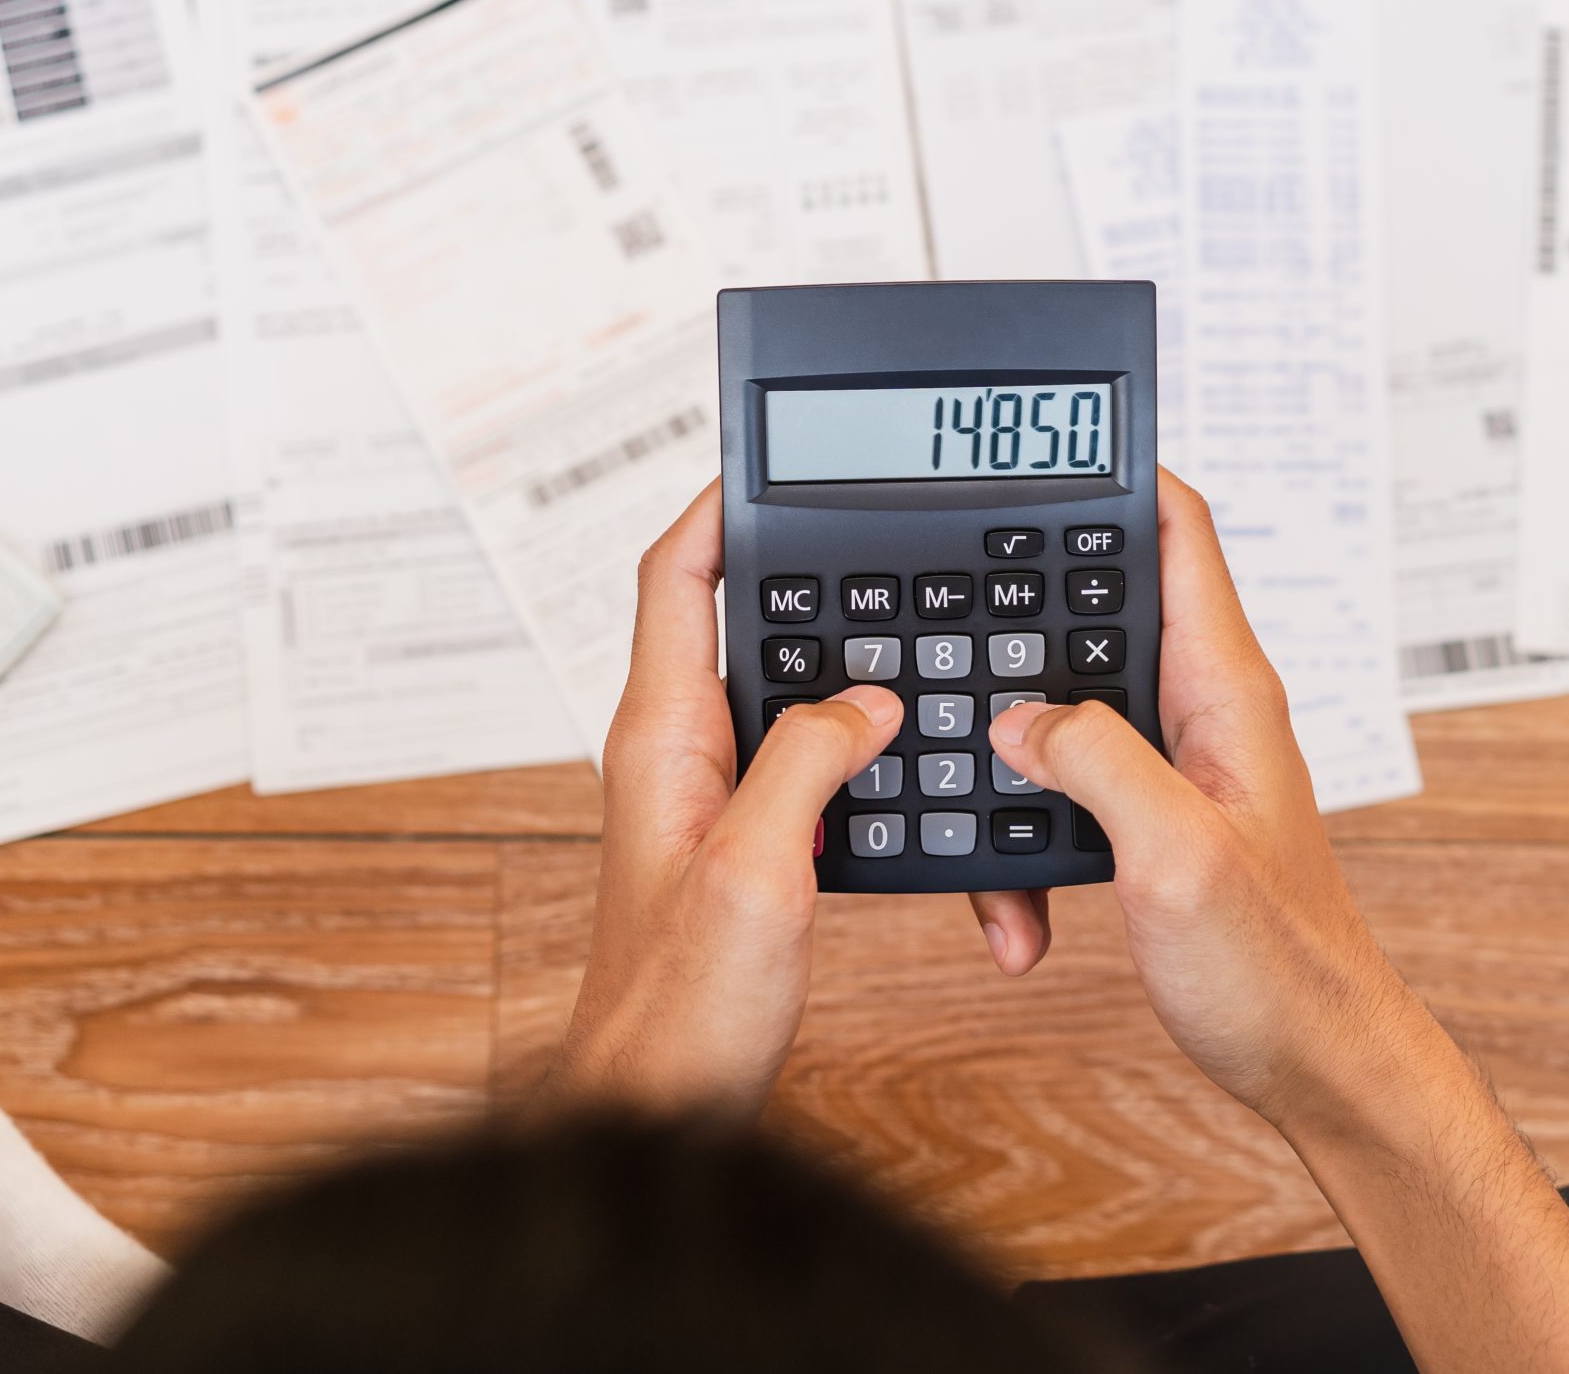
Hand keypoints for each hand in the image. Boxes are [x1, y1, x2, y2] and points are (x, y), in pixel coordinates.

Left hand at [538, 481, 901, 1116]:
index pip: (674, 580)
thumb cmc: (680, 1010)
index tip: (771, 461)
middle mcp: (679, 753)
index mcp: (660, 738)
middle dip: (800, 568)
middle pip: (735, 617)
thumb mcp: (754, 875)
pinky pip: (807, 756)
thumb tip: (864, 699)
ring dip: (839, 657)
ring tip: (907, 621)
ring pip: (781, 687)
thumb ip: (803, 766)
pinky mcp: (749, 841)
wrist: (663, 1107)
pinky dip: (858, 738)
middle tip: (874, 531)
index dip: (717, 507)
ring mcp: (712, 796)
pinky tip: (909, 747)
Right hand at [990, 474, 1568, 1371]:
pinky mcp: (1152, 821)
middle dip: (1021, 609)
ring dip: (1012, 748)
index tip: (1043, 442)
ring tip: (977, 804)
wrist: (1317, 1065)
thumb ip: (1099, 761)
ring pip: (1068, 709)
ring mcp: (1178, 765)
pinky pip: (1067, 791)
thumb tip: (1021, 712)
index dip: (1119, 473)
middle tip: (942, 603)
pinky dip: (1026, 836)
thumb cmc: (1280, 968)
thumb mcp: (1178, 855)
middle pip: (1100, 610)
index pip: (1180, 535)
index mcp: (1227, 692)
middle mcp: (1204, 712)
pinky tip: (1015, 902)